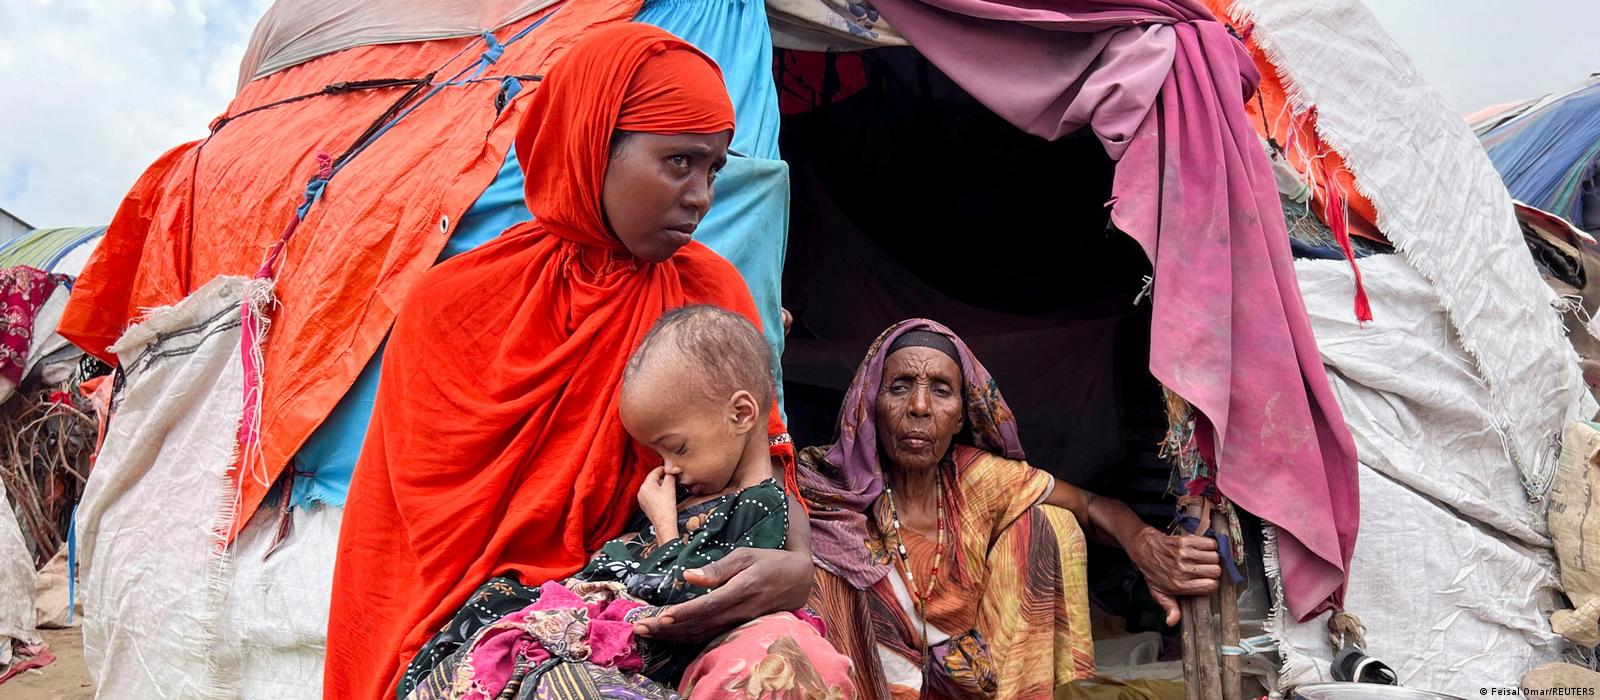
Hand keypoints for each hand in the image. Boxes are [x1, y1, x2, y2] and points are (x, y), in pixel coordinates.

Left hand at [632, 547, 813, 641]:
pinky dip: (686, 637)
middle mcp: (740, 611)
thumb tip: (687, 576)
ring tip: (646, 633)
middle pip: (699, 625)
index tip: (661, 617)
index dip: (684, 613)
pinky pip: (709, 636)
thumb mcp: (746, 556)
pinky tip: (668, 636)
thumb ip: (717, 568)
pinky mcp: (738, 628)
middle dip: (667, 629)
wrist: (799, 580)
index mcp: (742, 589)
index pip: (709, 605)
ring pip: (702, 634)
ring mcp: (740, 623)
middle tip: (638, 628)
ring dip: (672, 636)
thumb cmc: (769, 562)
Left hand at [638, 467, 678, 539]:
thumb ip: (670, 476)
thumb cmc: (666, 507)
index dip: (664, 469)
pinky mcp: (645, 505)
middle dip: (662, 478)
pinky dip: (658, 494)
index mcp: (645, 486)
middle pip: (653, 479)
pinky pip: (651, 495)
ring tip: (670, 489)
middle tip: (672, 479)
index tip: (671, 469)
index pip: (655, 472)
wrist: (664, 523)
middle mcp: (641, 492)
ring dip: (661, 486)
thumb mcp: (670, 487)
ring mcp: (642, 499)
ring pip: (652, 487)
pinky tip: (666, 497)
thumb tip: (670, 471)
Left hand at [1127, 527, 1220, 625]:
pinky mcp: (1185, 541)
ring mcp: (1184, 555)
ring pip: (1214, 557)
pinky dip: (1209, 545)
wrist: (1144, 549)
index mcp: (1179, 585)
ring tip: (1203, 559)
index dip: (1211, 583)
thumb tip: (1172, 622)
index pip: (1211, 586)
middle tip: (1205, 569)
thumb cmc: (1154, 572)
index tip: (1207, 581)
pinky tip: (1202, 549)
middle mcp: (1182, 570)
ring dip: (1211, 558)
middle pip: (1215, 571)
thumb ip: (1170, 608)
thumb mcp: (1159, 593)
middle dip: (1213, 570)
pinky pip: (1209, 543)